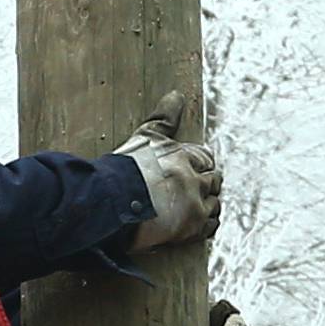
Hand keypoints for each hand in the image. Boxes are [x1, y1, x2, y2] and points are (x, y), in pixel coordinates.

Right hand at [116, 90, 220, 252]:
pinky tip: (195, 224)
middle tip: (191, 190)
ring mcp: (194, 206)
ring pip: (214, 203)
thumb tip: (176, 95)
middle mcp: (193, 180)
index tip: (193, 170)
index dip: (200, 164)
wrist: (110, 205)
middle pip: (213, 181)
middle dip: (205, 184)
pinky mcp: (191, 229)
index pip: (204, 158)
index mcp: (183, 156)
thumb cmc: (122, 172)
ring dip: (206, 204)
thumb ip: (163, 118)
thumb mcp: (143, 138)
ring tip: (191, 207)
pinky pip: (210, 227)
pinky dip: (205, 225)